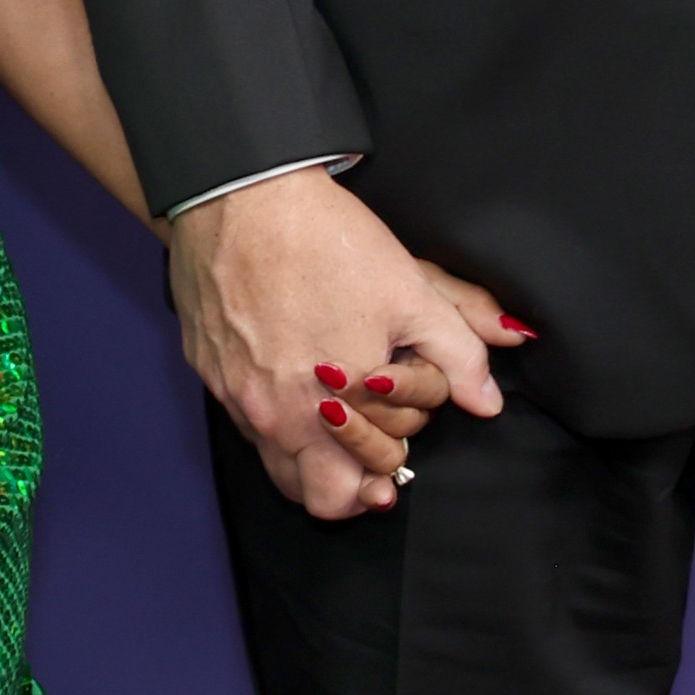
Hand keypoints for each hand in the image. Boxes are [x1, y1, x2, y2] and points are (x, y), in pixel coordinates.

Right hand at [166, 168, 527, 516]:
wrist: (242, 196)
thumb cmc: (328, 242)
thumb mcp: (414, 293)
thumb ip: (460, 356)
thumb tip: (487, 402)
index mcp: (334, 410)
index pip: (363, 483)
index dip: (391, 461)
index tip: (398, 439)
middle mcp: (277, 417)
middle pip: (317, 498)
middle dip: (350, 480)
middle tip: (371, 441)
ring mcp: (236, 397)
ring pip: (275, 465)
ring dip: (309, 453)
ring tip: (335, 410)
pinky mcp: (208, 370)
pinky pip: (244, 420)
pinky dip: (272, 414)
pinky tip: (292, 370)